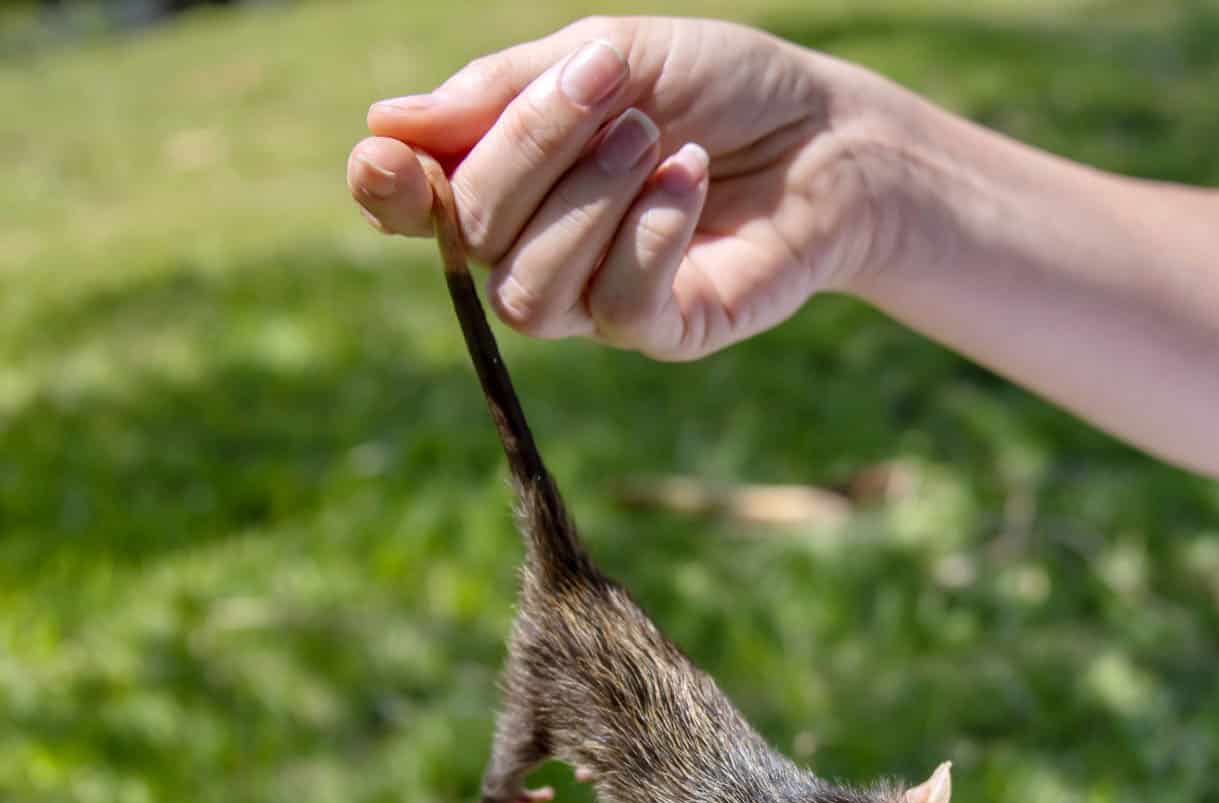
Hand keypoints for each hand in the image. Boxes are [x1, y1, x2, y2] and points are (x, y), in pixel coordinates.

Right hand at [347, 18, 904, 358]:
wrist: (831, 132)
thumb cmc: (720, 86)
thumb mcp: (611, 53)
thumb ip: (504, 90)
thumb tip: (388, 123)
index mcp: (507, 177)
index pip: (411, 207)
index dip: (387, 192)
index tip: (388, 156)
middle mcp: (535, 247)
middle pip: (471, 236)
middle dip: (528, 149)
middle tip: (608, 84)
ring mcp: (595, 300)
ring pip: (528, 292)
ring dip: (586, 200)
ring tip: (651, 137)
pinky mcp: (662, 332)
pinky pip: (617, 306)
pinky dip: (652, 232)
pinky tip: (693, 177)